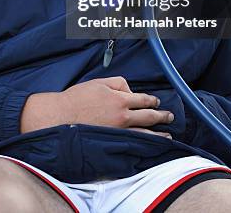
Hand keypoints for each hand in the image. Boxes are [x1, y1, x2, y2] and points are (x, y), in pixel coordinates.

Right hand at [20, 76, 173, 137]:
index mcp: (120, 99)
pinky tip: (148, 147)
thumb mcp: (99, 82)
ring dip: (158, 135)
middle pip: (148, 117)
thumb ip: (118, 83)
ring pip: (144, 134)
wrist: (61, 117)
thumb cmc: (77, 98)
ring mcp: (118, 133)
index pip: (143, 100)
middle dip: (162, 117)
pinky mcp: (111, 144)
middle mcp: (122, 117)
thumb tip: (129, 90)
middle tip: (170, 117)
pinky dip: (143, 146)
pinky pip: (133, 145)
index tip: (157, 101)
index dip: (152, 100)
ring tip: (167, 137)